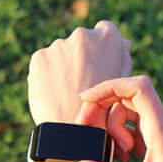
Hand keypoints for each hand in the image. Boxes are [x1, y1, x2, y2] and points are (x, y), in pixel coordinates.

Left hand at [27, 21, 132, 161]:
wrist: (75, 131)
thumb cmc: (105, 109)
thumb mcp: (122, 82)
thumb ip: (123, 58)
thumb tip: (123, 42)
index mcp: (109, 38)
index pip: (105, 30)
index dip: (102, 46)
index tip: (99, 61)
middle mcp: (84, 36)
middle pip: (82, 40)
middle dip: (81, 56)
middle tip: (82, 81)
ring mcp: (59, 45)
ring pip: (61, 53)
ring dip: (63, 65)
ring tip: (67, 92)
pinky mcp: (39, 57)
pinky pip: (44, 63)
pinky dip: (47, 75)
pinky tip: (54, 92)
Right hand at [70, 75, 162, 161]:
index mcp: (162, 129)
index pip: (138, 87)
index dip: (110, 86)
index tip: (86, 100)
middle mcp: (162, 122)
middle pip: (125, 97)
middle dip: (101, 111)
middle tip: (88, 134)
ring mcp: (160, 127)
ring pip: (125, 111)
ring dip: (111, 129)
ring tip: (117, 158)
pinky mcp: (157, 136)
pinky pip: (131, 125)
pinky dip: (120, 137)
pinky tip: (123, 160)